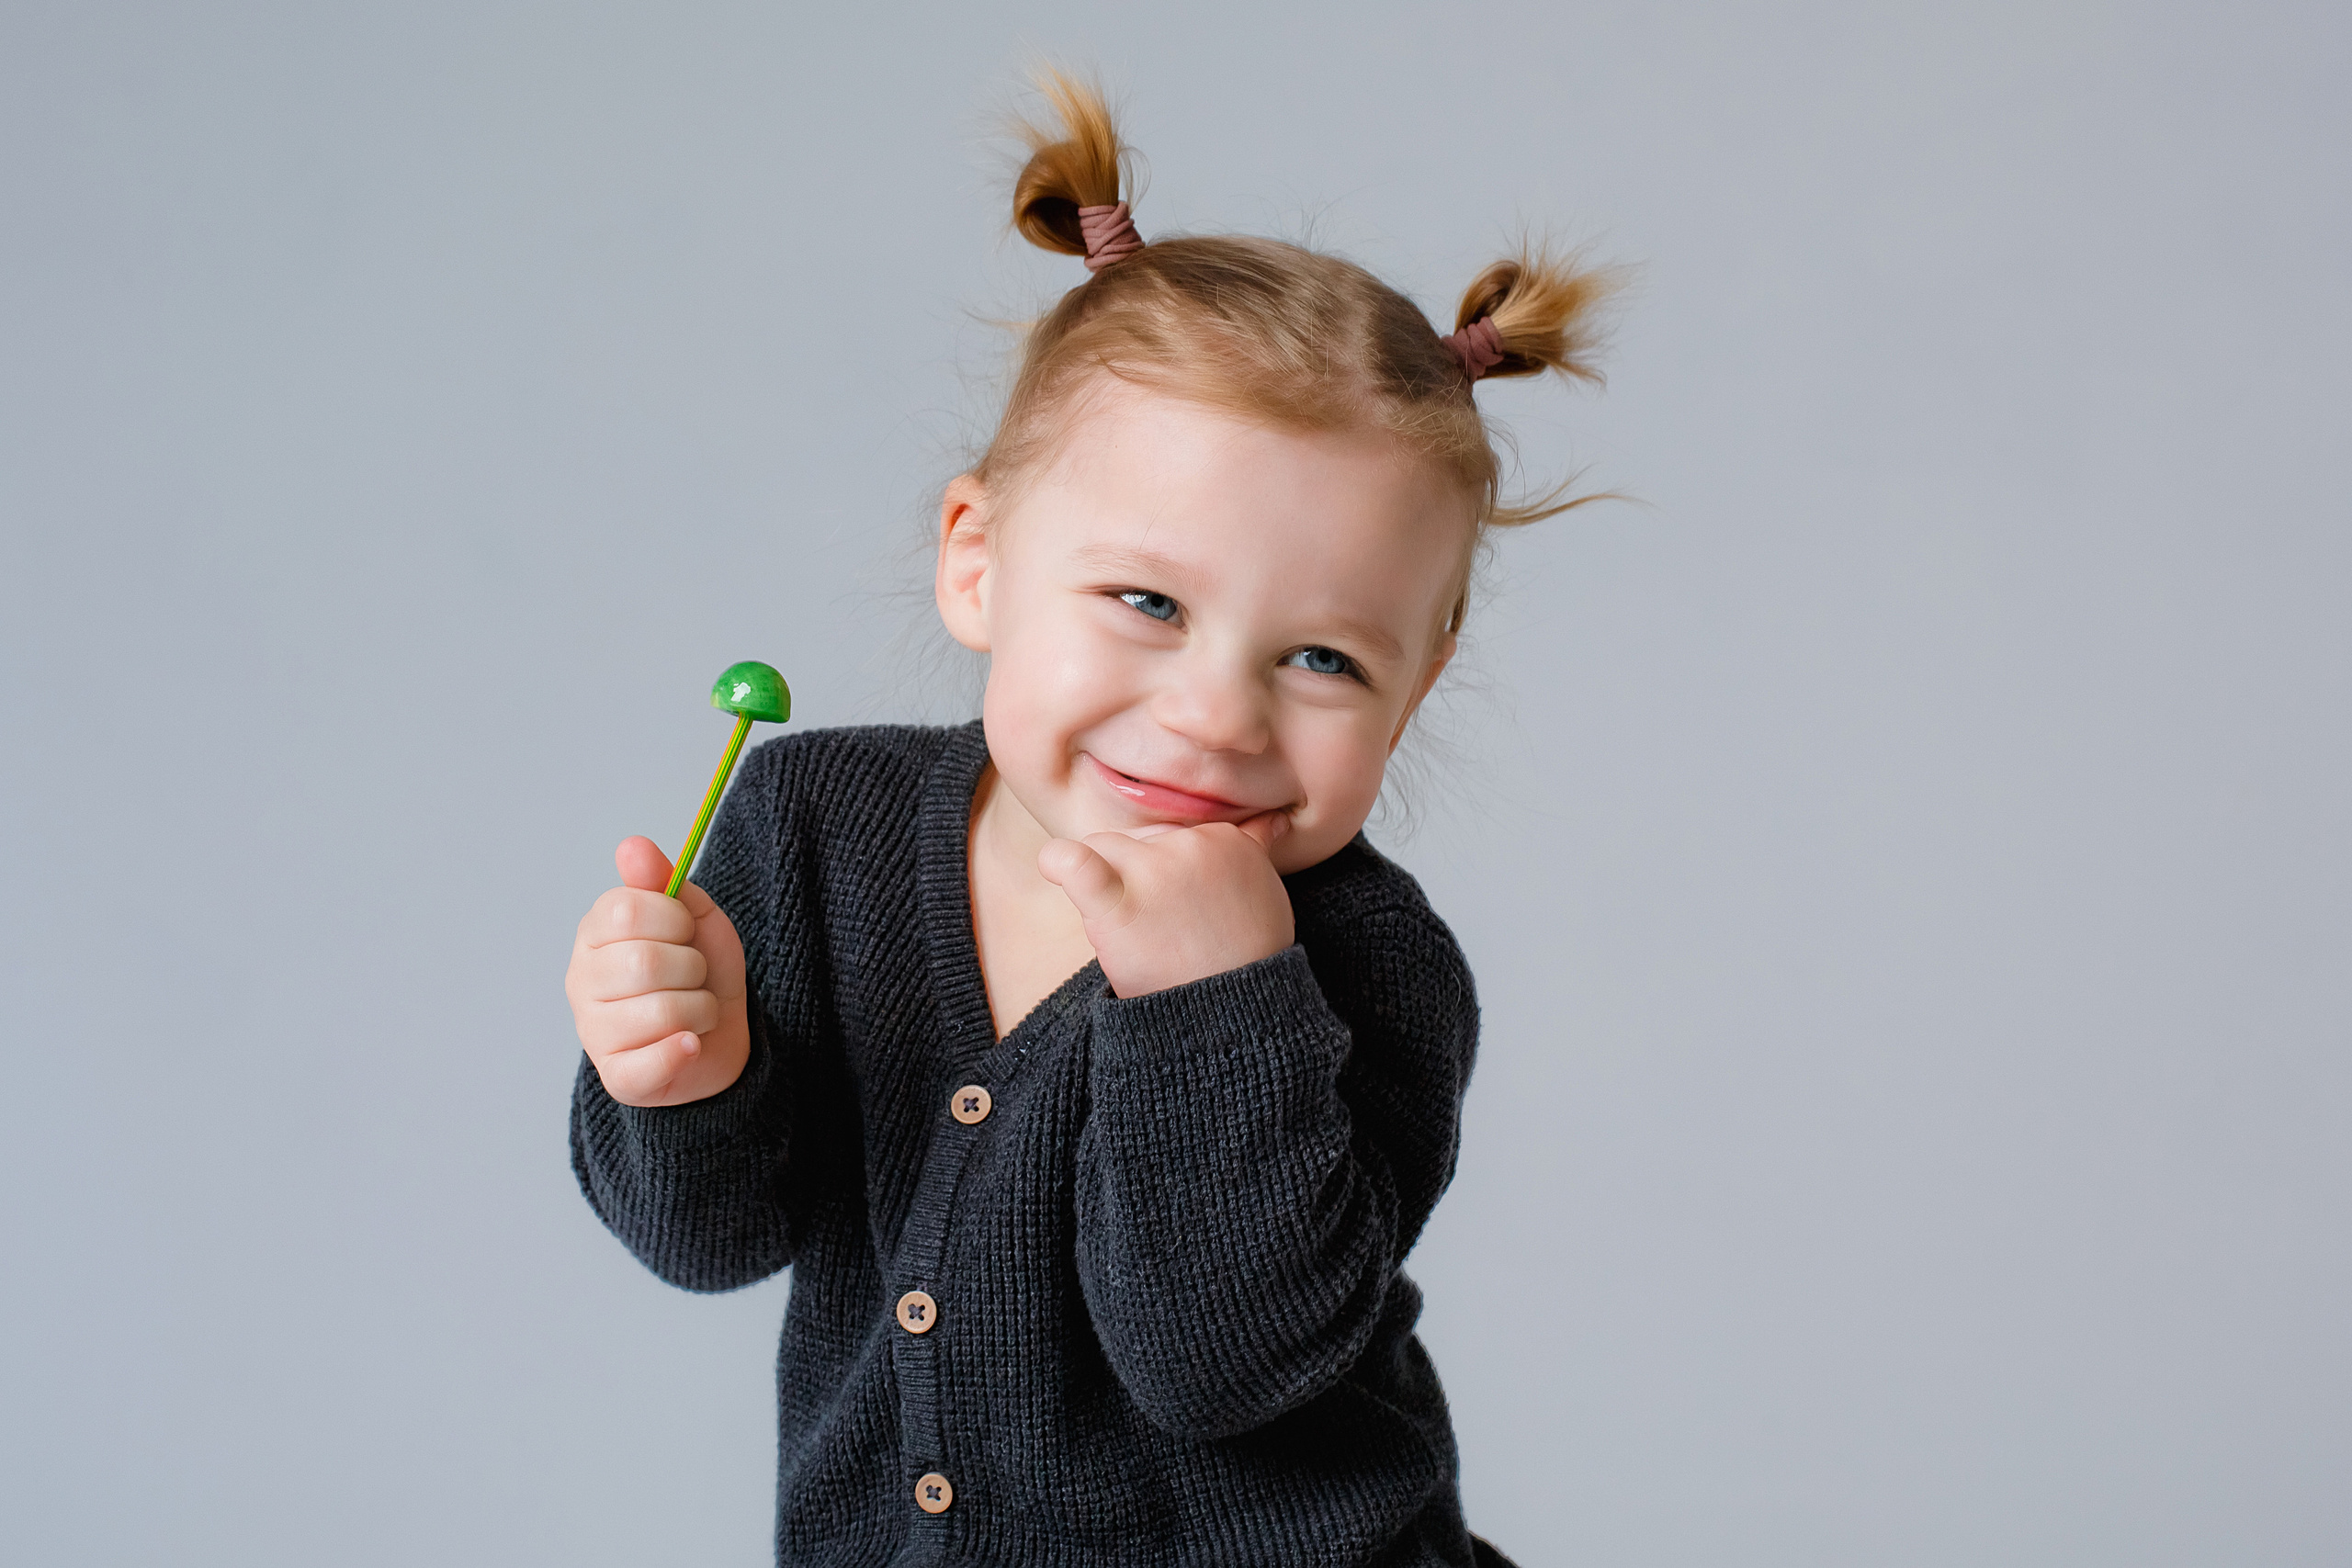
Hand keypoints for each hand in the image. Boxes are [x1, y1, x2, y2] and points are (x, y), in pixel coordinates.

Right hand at [564, 836, 750, 1106]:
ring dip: (700, 1009)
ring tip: (694, 1010)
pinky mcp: (618, 1077)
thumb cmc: (700, 971)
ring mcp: (594, 1032)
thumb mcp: (693, 916)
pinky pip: (653, 1062)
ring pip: (661, 1012)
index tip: (685, 932)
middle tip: (694, 976)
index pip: (626, 908)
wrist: (721, 1036)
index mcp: (595, 934)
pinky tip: (690, 1043)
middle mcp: (582, 982)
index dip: (673, 918)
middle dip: (692, 968)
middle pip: (644, 963)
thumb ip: (664, 881)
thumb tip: (633, 846)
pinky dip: (684, 1049)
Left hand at [1037, 813, 1294, 997]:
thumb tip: (1274, 820)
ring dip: (1107, 884)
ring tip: (1132, 931)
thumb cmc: (1247, 960)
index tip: (1181, 911)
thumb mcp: (1267, 893)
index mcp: (1227, 839)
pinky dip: (1057, 862)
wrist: (1237, 1016)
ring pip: (1104, 848)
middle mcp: (1192, 845)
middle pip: (1135, 839)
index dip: (1167, 872)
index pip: (1172, 834)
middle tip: (1159, 930)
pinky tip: (1054, 866)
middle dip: (1136, 877)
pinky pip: (1074, 863)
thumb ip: (1256, 850)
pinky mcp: (1119, 901)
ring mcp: (1154, 870)